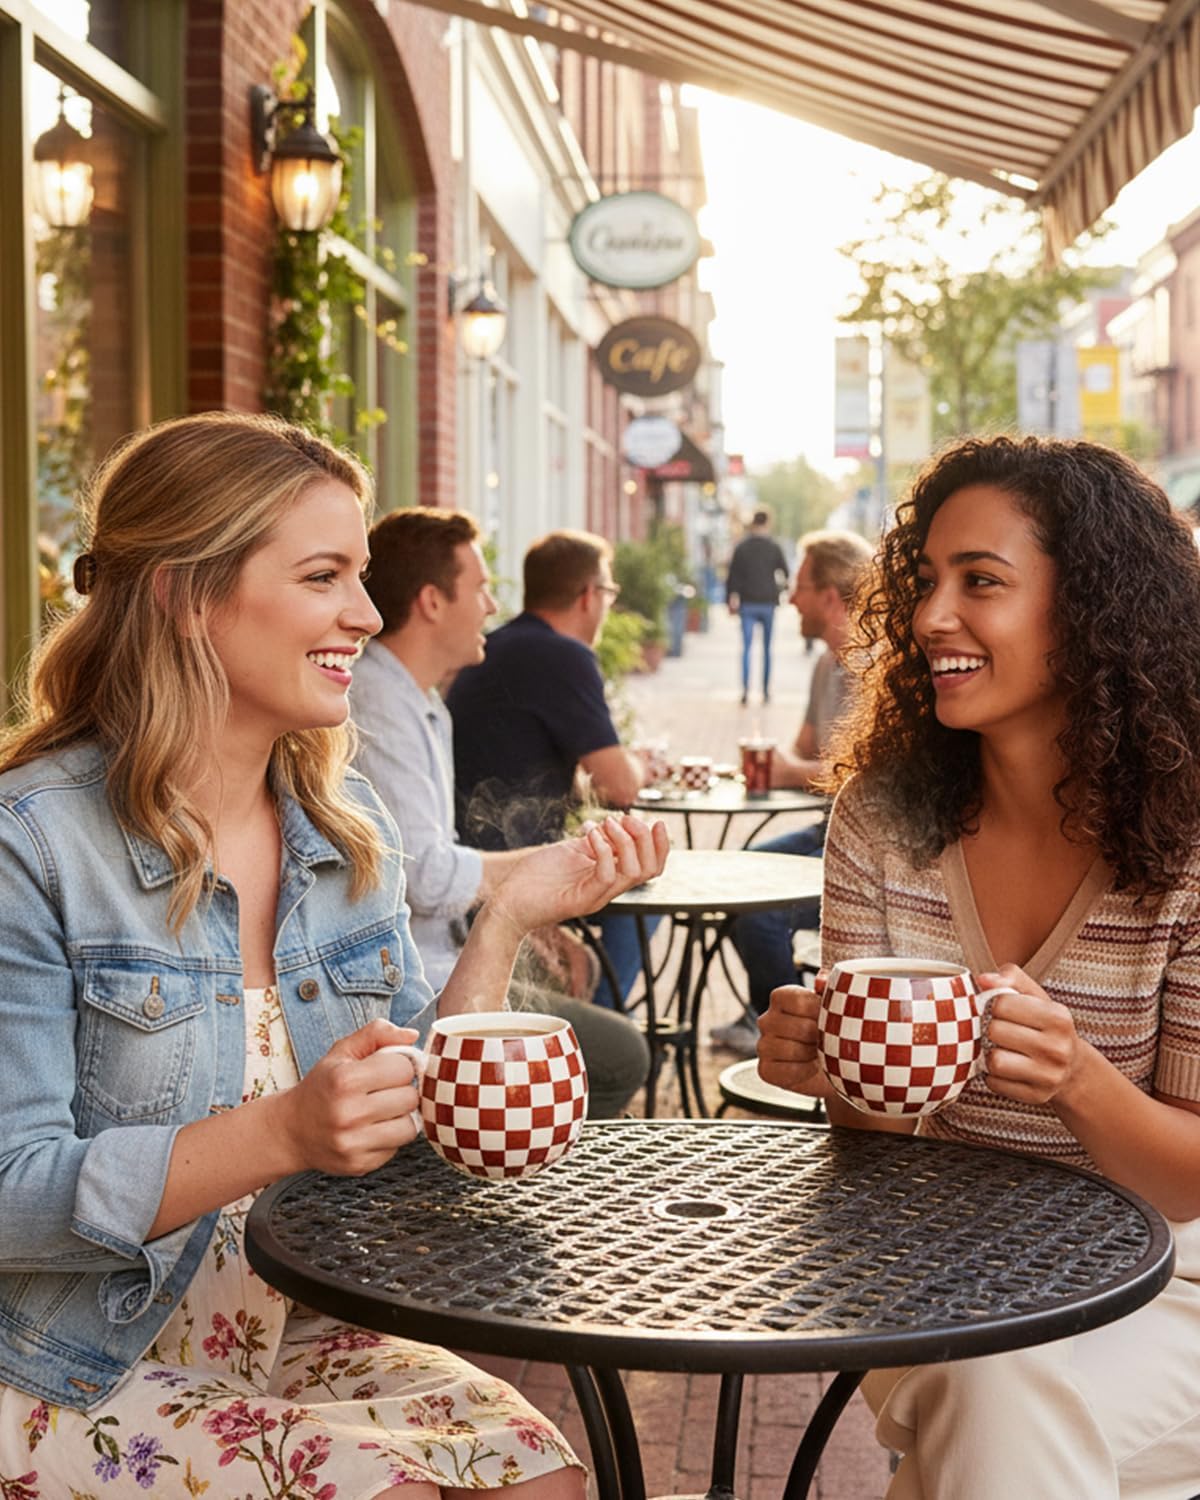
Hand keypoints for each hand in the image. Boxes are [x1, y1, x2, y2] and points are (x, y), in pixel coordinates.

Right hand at [278, 1018, 421, 1175]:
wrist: (290, 1130)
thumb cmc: (322, 1086)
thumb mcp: (342, 1051)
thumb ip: (377, 1033)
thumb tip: (412, 1035)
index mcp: (345, 1080)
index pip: (404, 1068)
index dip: (400, 1065)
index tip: (387, 1069)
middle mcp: (348, 1114)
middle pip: (410, 1098)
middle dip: (402, 1090)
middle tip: (385, 1090)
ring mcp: (353, 1143)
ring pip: (410, 1127)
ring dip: (401, 1117)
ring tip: (382, 1111)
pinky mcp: (359, 1164)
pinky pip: (396, 1149)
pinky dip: (390, 1138)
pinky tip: (371, 1130)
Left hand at [488, 813, 668, 932]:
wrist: (508, 901)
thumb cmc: (537, 876)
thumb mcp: (573, 851)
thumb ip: (597, 841)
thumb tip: (614, 823)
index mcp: (610, 877)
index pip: (651, 867)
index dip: (661, 845)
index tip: (657, 821)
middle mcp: (608, 889)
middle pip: (650, 869)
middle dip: (645, 838)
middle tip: (626, 818)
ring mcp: (596, 896)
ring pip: (634, 873)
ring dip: (625, 840)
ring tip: (607, 822)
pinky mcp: (580, 900)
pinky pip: (605, 876)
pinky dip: (604, 850)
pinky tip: (588, 833)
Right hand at [757, 979, 823, 1094]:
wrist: (834, 1067)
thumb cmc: (833, 1031)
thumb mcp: (836, 1006)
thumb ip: (831, 989)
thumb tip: (822, 980)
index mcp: (780, 997)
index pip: (799, 1001)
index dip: (820, 1012)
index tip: (830, 1018)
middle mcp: (766, 1019)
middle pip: (800, 1028)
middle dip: (821, 1037)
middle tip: (828, 1040)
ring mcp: (763, 1045)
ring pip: (792, 1051)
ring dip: (814, 1056)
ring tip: (820, 1054)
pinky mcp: (765, 1070)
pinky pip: (787, 1071)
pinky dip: (805, 1072)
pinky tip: (810, 1067)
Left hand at [979, 964, 1084, 1105]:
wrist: (1072, 1067)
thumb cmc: (1045, 1025)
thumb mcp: (1035, 996)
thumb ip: (1010, 978)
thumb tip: (983, 980)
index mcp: (1058, 1017)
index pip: (1002, 1003)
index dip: (995, 1004)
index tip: (1002, 1010)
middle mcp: (1058, 1048)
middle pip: (995, 1031)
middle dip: (992, 1029)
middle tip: (1002, 1031)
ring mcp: (1049, 1076)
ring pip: (994, 1061)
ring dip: (990, 1054)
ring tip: (1002, 1049)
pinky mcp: (1037, 1096)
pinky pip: (994, 1084)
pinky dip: (993, 1075)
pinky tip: (1007, 1068)